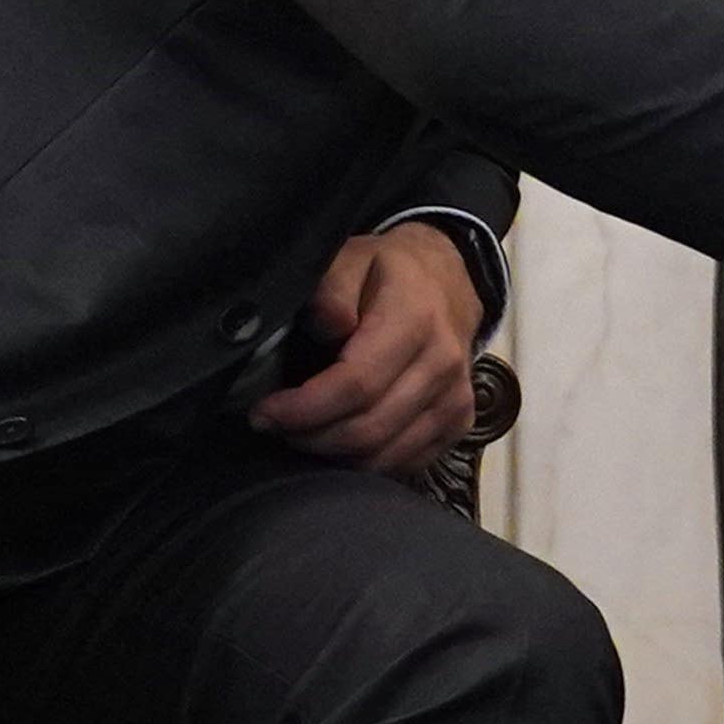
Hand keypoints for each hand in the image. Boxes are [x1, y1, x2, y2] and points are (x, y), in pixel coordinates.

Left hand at [249, 224, 484, 478]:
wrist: (449, 282)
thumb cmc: (387, 274)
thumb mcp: (352, 260)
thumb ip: (332, 287)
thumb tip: (329, 324)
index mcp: (415, 320)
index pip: (356, 385)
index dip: (303, 409)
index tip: (264, 414)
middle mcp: (443, 363)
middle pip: (368, 429)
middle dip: (311, 438)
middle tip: (277, 427)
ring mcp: (456, 397)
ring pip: (385, 455)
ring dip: (335, 456)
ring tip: (305, 433)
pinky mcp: (459, 421)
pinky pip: (407, 463)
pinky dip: (367, 463)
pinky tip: (341, 441)